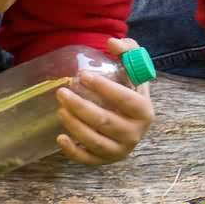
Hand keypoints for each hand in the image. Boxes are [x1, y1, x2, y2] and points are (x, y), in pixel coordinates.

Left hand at [55, 37, 153, 165]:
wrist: (132, 121)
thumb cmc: (129, 92)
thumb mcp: (134, 71)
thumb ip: (128, 50)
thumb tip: (112, 42)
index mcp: (144, 110)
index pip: (125, 100)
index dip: (103, 88)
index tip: (82, 76)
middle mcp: (135, 133)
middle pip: (105, 121)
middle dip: (81, 107)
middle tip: (61, 92)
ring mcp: (120, 150)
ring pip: (94, 141)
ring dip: (74, 125)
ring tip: (60, 109)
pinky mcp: (105, 161)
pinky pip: (87, 160)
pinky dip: (72, 151)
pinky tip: (60, 138)